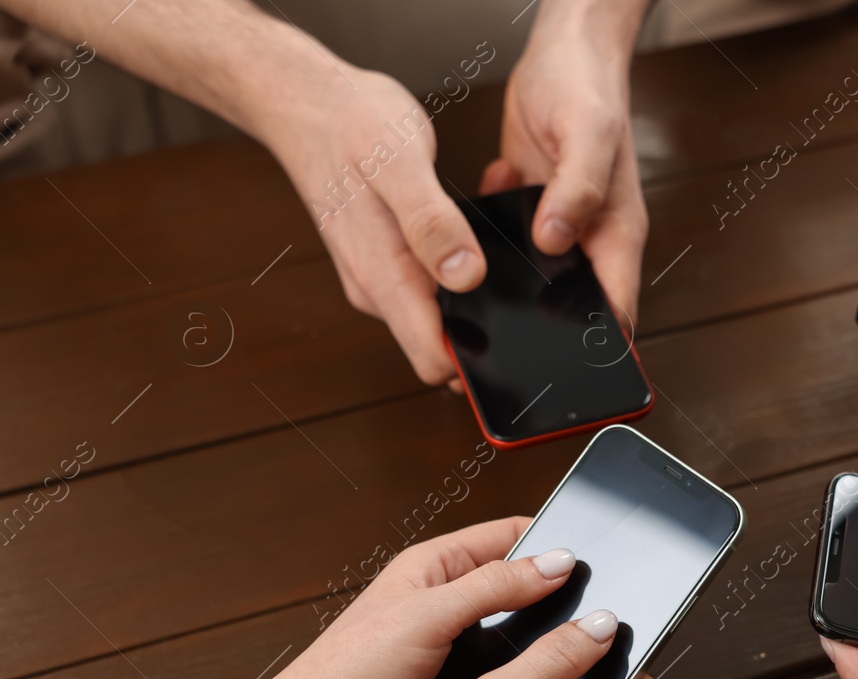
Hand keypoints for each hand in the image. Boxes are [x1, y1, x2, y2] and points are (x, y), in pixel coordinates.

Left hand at [238, 517, 578, 678]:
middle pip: (516, 584)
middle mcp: (443, 603)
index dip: (548, 540)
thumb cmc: (346, 675)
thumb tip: (555, 563)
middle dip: (554, 593)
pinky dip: (525, 675)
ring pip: (515, 633)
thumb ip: (493, 586)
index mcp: (431, 567)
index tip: (591, 554)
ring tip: (577, 644)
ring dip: (540, 640)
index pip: (506, 535)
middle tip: (595, 605)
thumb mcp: (427, 615)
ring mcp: (451, 648)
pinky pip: (504, 674)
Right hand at [260, 64, 484, 387]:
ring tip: (494, 245)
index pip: (433, 361)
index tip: (515, 337)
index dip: (477, 362)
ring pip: (441, 314)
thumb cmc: (351, 123)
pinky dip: (458, 266)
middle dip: (486, 323)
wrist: (306, 102)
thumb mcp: (401, 162)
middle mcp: (378, 288)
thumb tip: (465, 275)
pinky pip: (432, 284)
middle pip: (443, 344)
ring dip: (474, 292)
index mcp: (384, 276)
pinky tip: (471, 233)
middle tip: (515, 274)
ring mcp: (380, 277)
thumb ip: (431, 222)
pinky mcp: (386, 261)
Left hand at [481, 4, 647, 323]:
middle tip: (494, 341)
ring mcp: (559, 229)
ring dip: (506, 290)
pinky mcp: (529, 213)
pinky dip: (485, 245)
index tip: (559, 371)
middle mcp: (589, 240)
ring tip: (467, 299)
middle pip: (572, 309)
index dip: (595, 348)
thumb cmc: (588, 89)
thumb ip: (577, 190)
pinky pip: (506, 247)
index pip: (615, 312)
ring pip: (535, 284)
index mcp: (616, 233)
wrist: (563, 52)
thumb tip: (556, 240)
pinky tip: (467, 231)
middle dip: (540, 331)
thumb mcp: (587, 135)